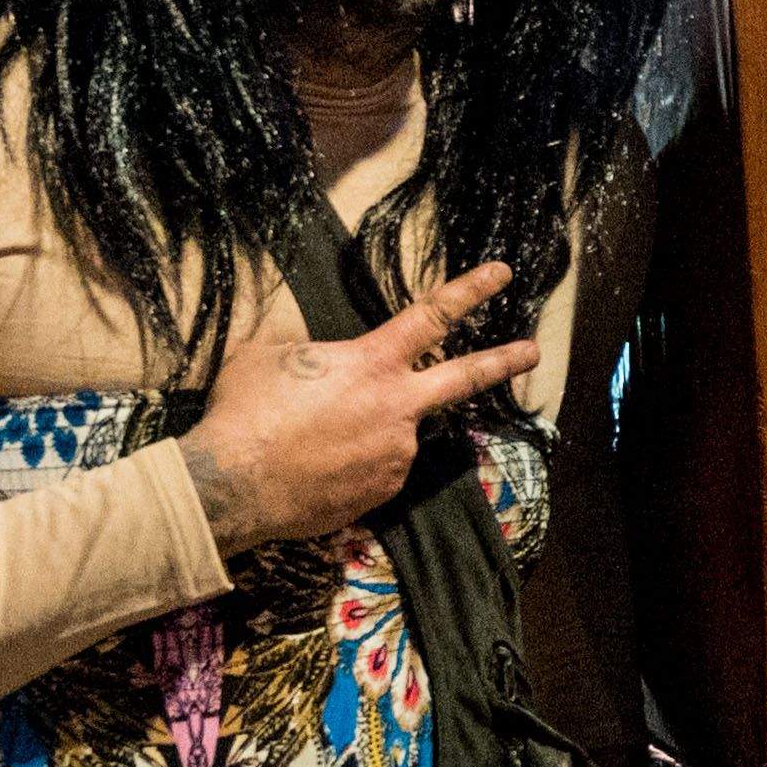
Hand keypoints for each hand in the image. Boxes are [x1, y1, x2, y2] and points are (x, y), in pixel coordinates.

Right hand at [178, 259, 539, 553]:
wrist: (232, 485)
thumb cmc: (244, 412)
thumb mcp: (270, 357)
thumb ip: (311, 353)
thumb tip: (318, 361)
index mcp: (372, 364)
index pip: (432, 316)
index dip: (470, 291)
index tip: (502, 274)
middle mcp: (397, 408)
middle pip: (464, 379)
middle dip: (503, 360)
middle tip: (533, 351)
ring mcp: (395, 454)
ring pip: (394, 433)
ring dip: (364, 432)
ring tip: (309, 441)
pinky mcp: (382, 492)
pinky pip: (374, 471)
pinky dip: (351, 466)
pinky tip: (314, 468)